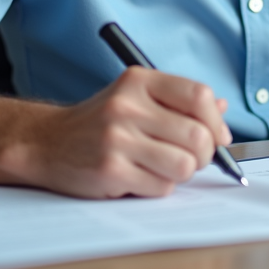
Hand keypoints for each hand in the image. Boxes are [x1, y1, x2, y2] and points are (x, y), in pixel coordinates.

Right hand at [20, 66, 231, 197]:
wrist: (46, 142)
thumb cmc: (99, 121)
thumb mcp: (136, 98)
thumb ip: (178, 101)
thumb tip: (222, 109)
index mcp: (139, 81)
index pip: (198, 95)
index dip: (216, 121)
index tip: (218, 136)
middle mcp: (127, 106)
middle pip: (198, 136)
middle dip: (203, 154)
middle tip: (190, 157)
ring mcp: (117, 139)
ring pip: (184, 166)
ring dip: (181, 173)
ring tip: (163, 167)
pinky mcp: (110, 170)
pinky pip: (161, 187)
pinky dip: (158, 187)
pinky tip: (139, 176)